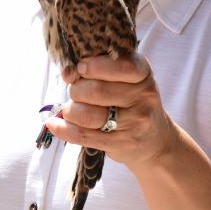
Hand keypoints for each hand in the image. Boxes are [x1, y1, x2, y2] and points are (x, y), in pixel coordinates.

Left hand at [45, 53, 179, 169]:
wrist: (156, 141)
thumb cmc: (131, 102)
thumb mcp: (127, 80)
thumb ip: (100, 69)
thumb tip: (68, 72)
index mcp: (143, 74)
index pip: (122, 66)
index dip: (94, 65)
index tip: (81, 68)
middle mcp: (143, 98)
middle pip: (96, 90)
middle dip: (76, 90)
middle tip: (75, 92)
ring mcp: (134, 123)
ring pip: (88, 114)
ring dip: (70, 110)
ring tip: (71, 109)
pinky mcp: (121, 144)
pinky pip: (83, 136)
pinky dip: (63, 129)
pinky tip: (54, 124)